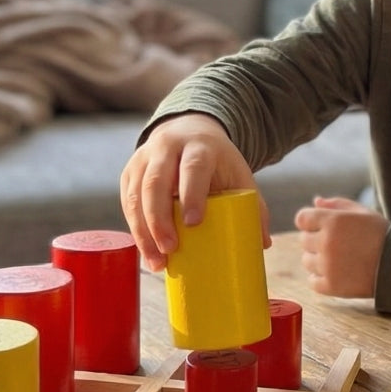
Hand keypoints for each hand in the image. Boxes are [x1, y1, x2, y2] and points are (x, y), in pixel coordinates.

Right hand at [120, 113, 268, 270]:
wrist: (189, 131)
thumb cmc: (217, 162)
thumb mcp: (238, 174)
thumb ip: (254, 205)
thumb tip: (263, 244)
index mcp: (199, 147)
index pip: (192, 168)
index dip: (192, 194)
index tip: (193, 223)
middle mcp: (167, 148)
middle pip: (156, 182)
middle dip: (159, 218)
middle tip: (170, 249)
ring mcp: (144, 158)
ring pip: (136, 193)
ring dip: (143, 230)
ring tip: (155, 260)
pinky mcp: (130, 172)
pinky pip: (127, 201)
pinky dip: (134, 227)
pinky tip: (146, 250)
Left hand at [293, 196, 387, 297]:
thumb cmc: (380, 234)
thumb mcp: (362, 212)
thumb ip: (337, 204)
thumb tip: (315, 201)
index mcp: (332, 221)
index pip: (302, 219)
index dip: (311, 222)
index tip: (322, 227)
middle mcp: (326, 242)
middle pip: (304, 240)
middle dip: (316, 240)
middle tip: (338, 245)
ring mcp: (328, 265)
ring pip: (307, 261)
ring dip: (318, 260)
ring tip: (340, 259)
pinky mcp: (331, 286)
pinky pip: (312, 281)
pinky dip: (321, 278)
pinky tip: (337, 273)